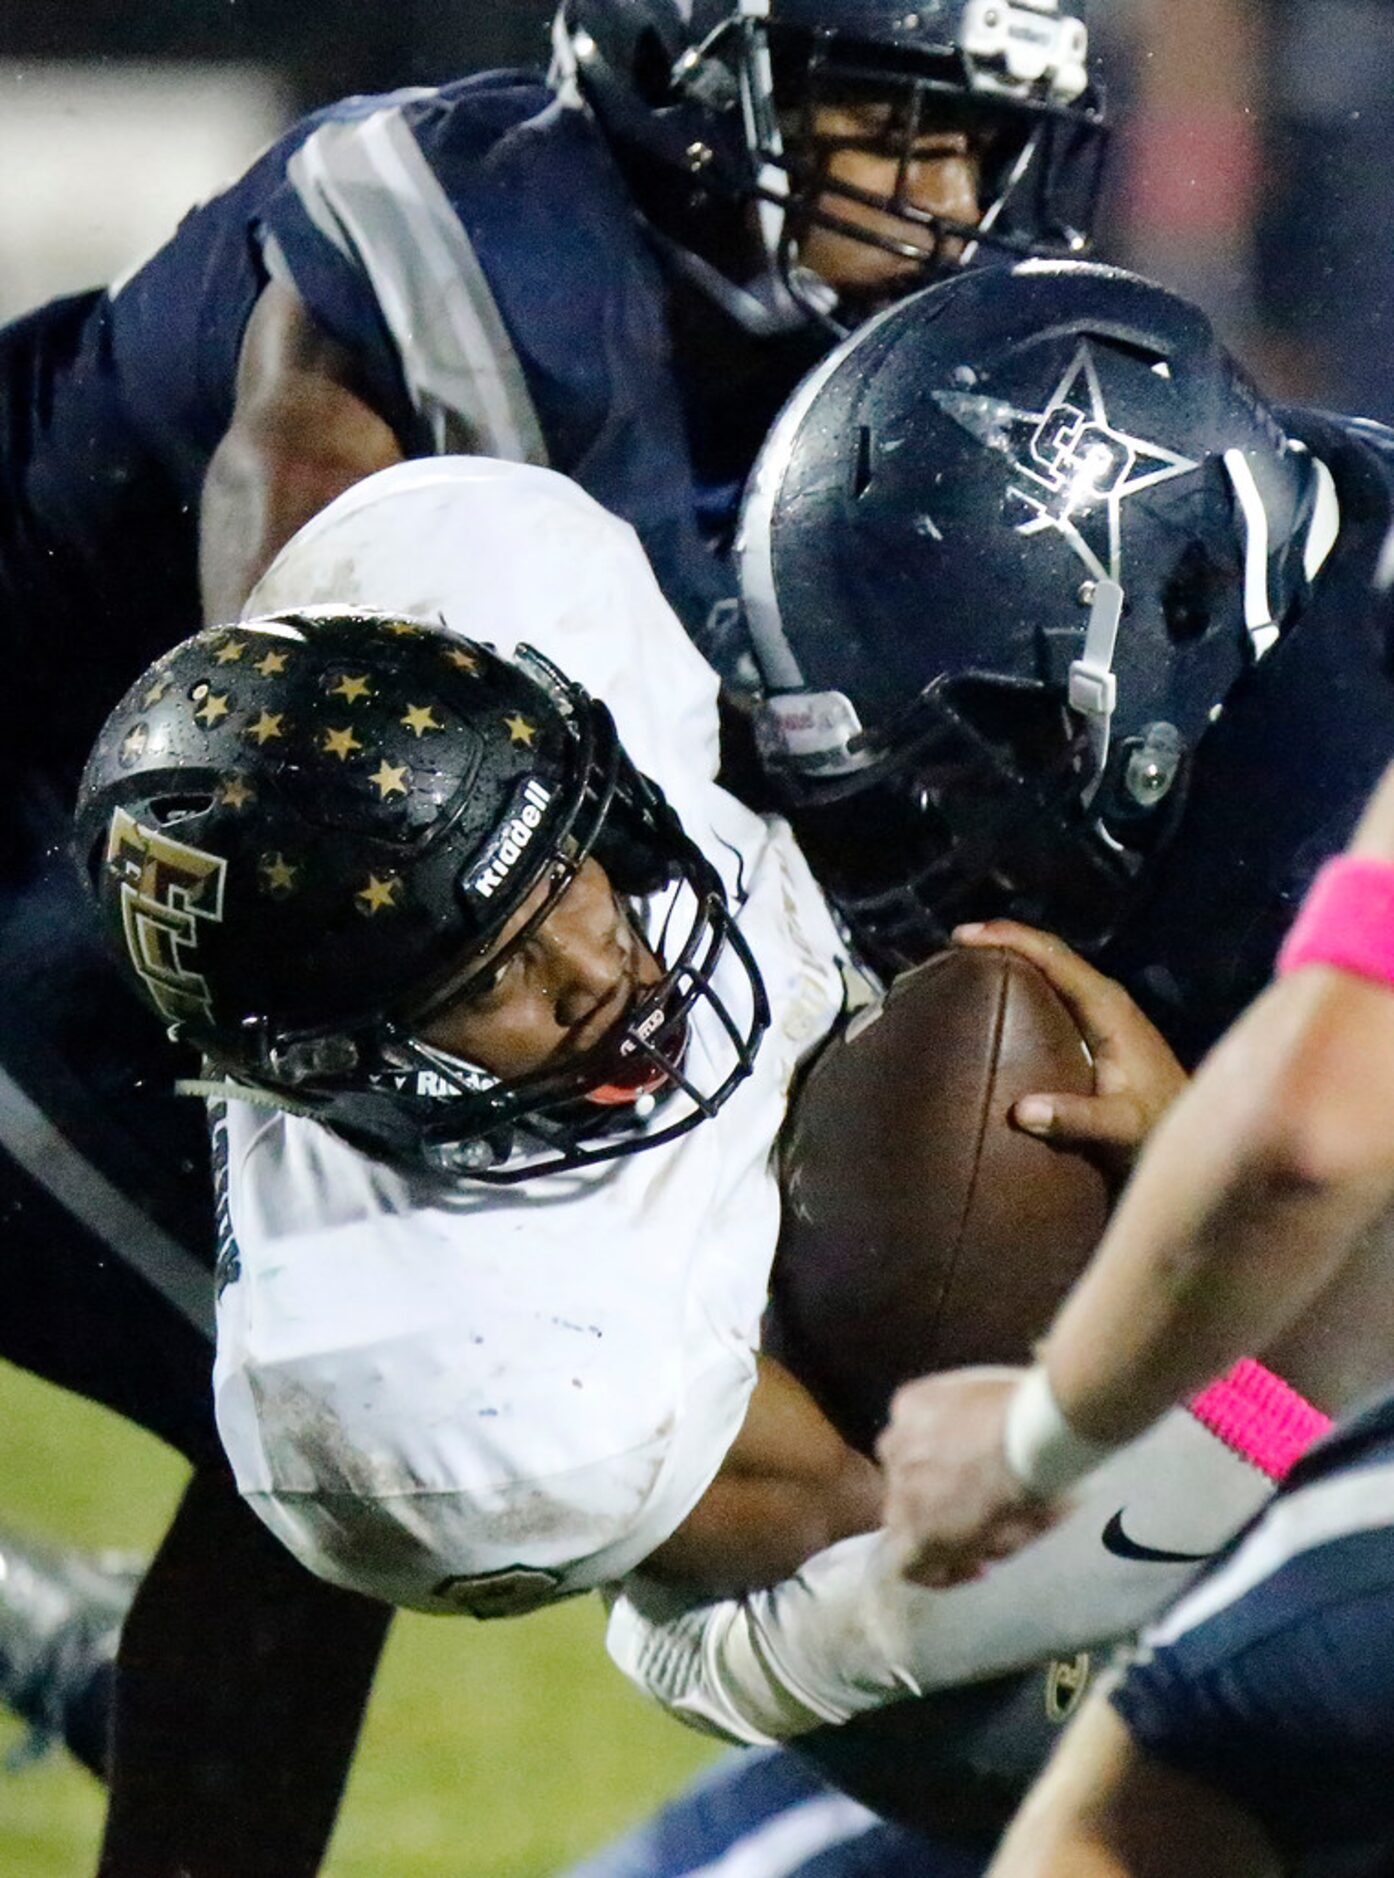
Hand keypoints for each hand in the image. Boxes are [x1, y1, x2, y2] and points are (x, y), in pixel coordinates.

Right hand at [878, 1368, 1062, 1586]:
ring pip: (903, 1462)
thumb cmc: (1033, 1489)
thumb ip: (976, 1550)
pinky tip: (963, 1419)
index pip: (905, 1566)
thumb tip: (972, 1550)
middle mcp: (897, 1493)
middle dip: (933, 1511)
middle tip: (972, 1498)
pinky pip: (912, 1420)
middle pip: (903, 1510)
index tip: (970, 1556)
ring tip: (969, 1453)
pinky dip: (932, 1424)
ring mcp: (898, 1444)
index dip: (940, 1566)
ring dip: (928, 1464)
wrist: (1036, 1426)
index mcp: (920, 1538)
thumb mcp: (1011, 1543)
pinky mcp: (909, 1404)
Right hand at [954, 919, 1187, 1178]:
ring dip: (1013, 957)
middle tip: (956, 943)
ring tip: (968, 960)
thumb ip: (1076, 1118)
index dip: (1009, 938)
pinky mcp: (1101, 1025)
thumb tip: (1021, 1111)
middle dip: (1003, 940)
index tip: (965, 936)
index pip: (1053, 957)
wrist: (1198, 1133)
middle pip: (1049, 952)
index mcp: (1107, 1006)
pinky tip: (1001, 993)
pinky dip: (1025, 979)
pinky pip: (1056, 987)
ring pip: (1053, 967)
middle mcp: (1106, 997)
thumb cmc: (1160, 1128)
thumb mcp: (1121, 1127)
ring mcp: (1106, 1009)